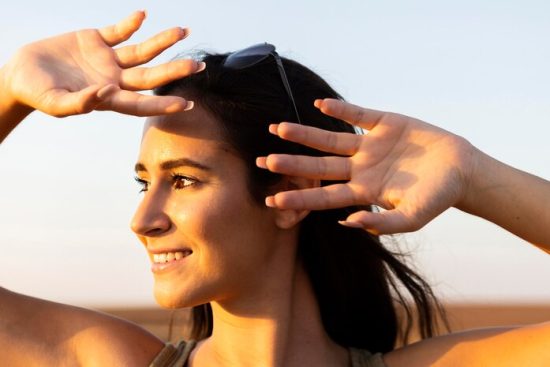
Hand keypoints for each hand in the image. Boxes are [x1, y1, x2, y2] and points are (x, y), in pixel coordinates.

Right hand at [0, 11, 202, 117]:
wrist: (22, 72)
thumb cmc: (37, 93)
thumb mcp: (55, 102)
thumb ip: (80, 102)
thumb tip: (107, 94)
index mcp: (108, 98)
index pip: (141, 103)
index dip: (162, 104)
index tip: (185, 104)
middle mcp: (114, 79)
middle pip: (150, 75)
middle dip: (174, 70)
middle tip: (198, 65)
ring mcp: (107, 59)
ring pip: (141, 51)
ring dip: (162, 42)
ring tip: (183, 31)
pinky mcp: (95, 40)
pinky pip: (118, 31)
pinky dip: (130, 23)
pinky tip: (142, 15)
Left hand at [256, 98, 476, 234]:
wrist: (461, 170)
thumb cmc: (437, 198)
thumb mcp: (412, 218)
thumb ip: (382, 224)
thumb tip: (347, 223)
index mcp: (364, 190)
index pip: (325, 195)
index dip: (300, 196)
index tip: (273, 200)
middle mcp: (360, 167)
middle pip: (319, 165)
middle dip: (292, 163)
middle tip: (264, 162)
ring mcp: (370, 145)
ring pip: (330, 138)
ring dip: (305, 134)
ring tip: (278, 129)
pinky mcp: (384, 123)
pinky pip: (357, 114)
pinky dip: (340, 108)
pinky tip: (319, 104)